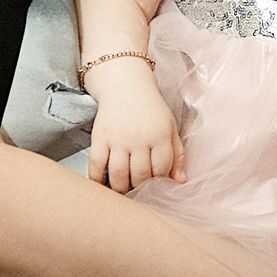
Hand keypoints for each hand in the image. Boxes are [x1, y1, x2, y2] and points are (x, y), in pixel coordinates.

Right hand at [88, 66, 185, 191]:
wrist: (125, 86)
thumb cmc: (151, 109)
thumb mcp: (170, 127)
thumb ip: (178, 154)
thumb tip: (180, 181)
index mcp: (160, 135)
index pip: (161, 170)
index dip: (160, 182)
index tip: (157, 185)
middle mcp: (139, 138)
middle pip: (140, 175)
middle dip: (140, 188)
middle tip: (139, 191)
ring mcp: (117, 138)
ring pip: (119, 174)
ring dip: (121, 189)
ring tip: (124, 191)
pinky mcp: (99, 137)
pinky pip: (96, 165)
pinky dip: (97, 179)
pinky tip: (102, 185)